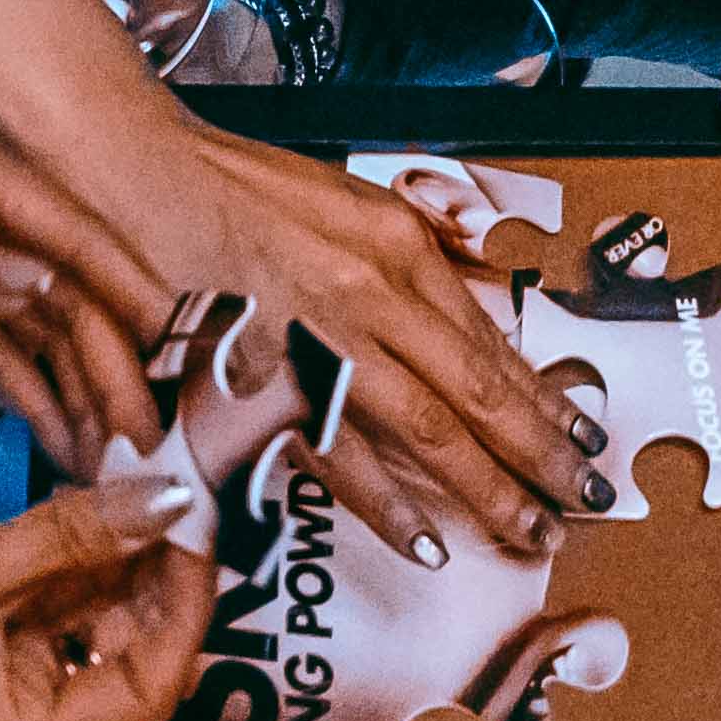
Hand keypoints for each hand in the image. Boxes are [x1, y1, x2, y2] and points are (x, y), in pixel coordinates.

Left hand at [0, 95, 162, 459]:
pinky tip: (59, 440)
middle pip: (68, 290)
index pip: (75, 235)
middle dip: (112, 363)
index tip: (181, 358)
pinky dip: (23, 390)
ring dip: (76, 386)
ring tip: (117, 456)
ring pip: (36, 326)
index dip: (133, 296)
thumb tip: (39, 285)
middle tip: (151, 442)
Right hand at [0, 444, 208, 720]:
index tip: (201, 536)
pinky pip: (52, 568)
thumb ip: (75, 537)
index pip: (141, 696)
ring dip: (132, 542)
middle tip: (191, 492)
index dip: (184, 617)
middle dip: (164, 575)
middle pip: (126, 651)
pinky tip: (114, 474)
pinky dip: (87, 526)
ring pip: (93, 602)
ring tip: (161, 470)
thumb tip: (172, 502)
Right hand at [123, 122, 599, 563]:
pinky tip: (428, 542)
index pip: (488, 338)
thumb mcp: (340, 202)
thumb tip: (452, 314)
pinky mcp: (266, 379)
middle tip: (587, 495)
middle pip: (479, 390)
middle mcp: (375, 291)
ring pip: (429, 430)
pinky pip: (342, 457)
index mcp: (397, 244)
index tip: (581, 431)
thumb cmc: (227, 187)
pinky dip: (389, 505)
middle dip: (541, 452)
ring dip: (487, 489)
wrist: (134, 179)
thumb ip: (398, 259)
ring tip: (533, 532)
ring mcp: (323, 339)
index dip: (540, 393)